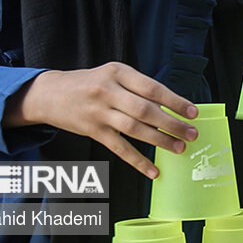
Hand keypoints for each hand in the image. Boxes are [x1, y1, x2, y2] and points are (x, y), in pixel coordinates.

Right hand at [4, 63, 198, 178]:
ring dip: (160, 141)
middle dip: (172, 124)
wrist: (50, 93)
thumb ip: (138, 87)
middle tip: (192, 134)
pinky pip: (119, 148)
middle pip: (146, 110)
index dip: (175, 101)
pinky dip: (137, 161)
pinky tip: (153, 171)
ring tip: (179, 148)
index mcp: (118, 72)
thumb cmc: (90, 83)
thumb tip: (170, 106)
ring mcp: (99, 112)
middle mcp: (108, 91)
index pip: (152, 88)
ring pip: (135, 130)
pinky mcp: (93, 131)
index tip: (193, 112)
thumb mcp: (113, 74)